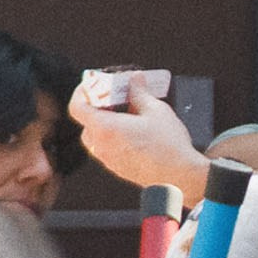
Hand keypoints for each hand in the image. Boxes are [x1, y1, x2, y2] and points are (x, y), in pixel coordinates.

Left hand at [68, 82, 205, 197]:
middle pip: (86, 122)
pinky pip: (108, 149)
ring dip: (106, 124)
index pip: (77, 107)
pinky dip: (114, 138)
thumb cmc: (169, 148)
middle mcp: (102, 145)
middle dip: (97, 107)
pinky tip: (134, 133)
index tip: (93, 86)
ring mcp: (109, 159)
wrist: (180, 177)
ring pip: (97, 137)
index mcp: (106, 128)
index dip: (81, 93)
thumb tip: (135, 80)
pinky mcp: (118, 168)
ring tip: (127, 116)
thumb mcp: (156, 110)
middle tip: (114, 99)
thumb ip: (140, 92)